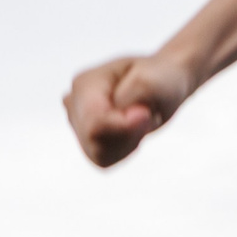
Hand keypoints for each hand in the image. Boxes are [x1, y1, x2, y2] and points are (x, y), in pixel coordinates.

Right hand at [64, 52, 195, 167]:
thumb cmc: (160, 77)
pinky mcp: (86, 141)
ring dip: (128, 143)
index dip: (124, 127)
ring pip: (99, 155)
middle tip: (146, 114)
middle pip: (94, 143)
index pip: (93, 124)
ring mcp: (77, 123)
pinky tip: (133, 130)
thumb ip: (141, 91)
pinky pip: (105, 160)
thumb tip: (128, 117)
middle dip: (127, 135)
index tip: (146, 114)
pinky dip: (125, 149)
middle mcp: (74, 104)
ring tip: (140, 120)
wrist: (161, 83)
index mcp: (84, 84)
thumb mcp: (158, 76)